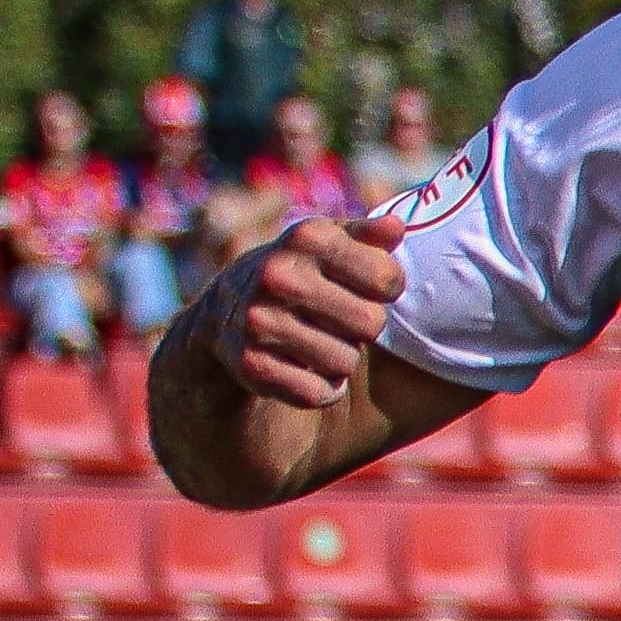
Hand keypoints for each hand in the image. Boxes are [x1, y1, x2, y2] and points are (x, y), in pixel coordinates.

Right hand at [197, 209, 405, 409]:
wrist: (222, 315)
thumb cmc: (297, 273)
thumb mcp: (327, 244)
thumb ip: (367, 236)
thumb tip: (397, 227)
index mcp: (306, 238)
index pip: (388, 280)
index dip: (385, 289)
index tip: (366, 287)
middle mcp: (277, 276)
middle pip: (371, 324)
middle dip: (362, 328)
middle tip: (335, 318)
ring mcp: (259, 320)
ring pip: (346, 362)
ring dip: (339, 359)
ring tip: (314, 340)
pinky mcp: (250, 365)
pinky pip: (318, 392)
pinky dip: (318, 388)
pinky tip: (299, 366)